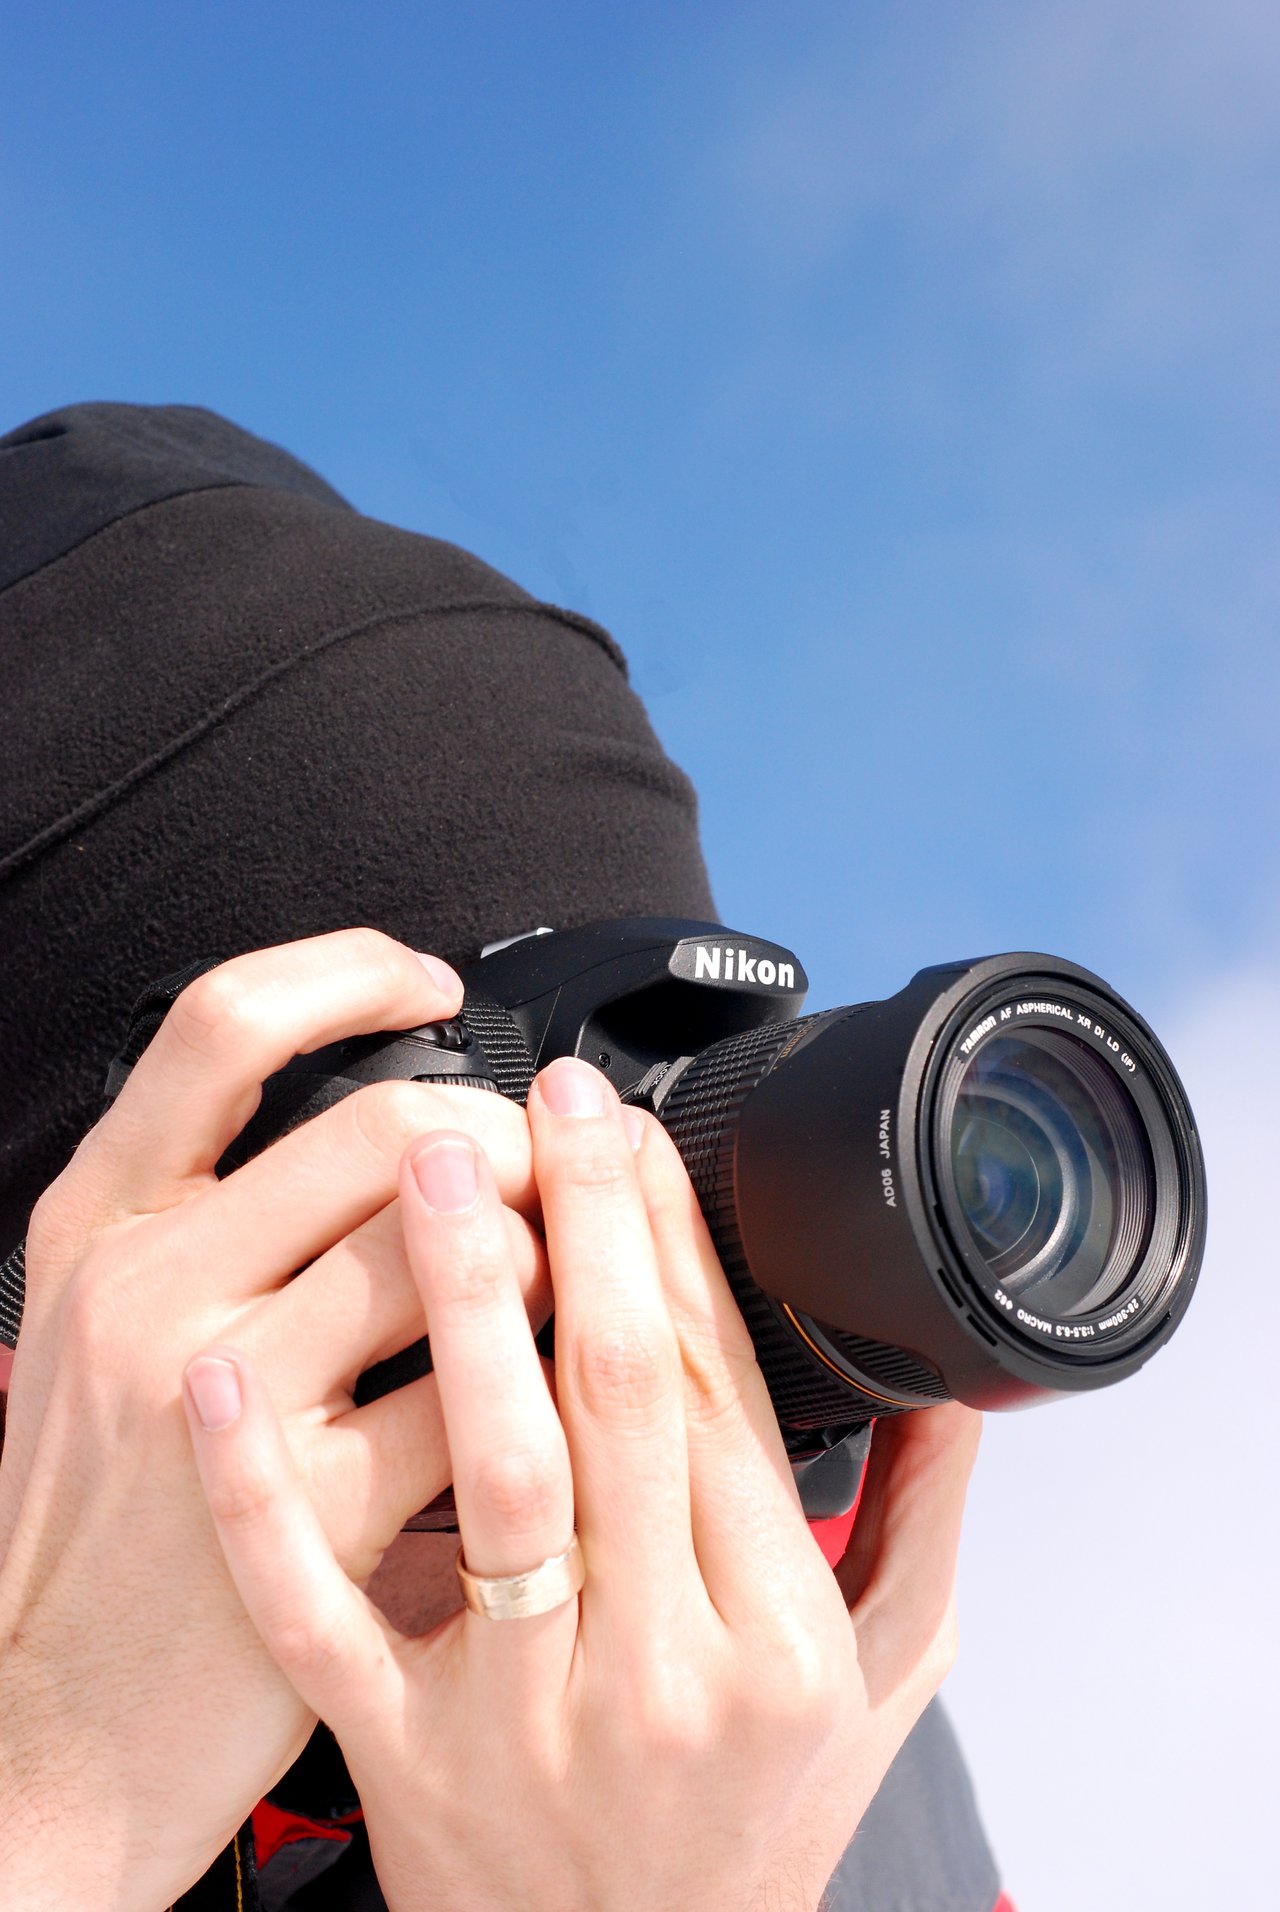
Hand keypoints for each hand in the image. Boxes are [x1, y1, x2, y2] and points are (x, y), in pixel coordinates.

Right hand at [0, 930, 542, 1909]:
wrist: (53, 1724)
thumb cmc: (101, 1518)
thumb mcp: (99, 1334)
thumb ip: (207, 1222)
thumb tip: (389, 1128)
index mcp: (97, 1225)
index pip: (219, 1028)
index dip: (343, 975)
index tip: (429, 984)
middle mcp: (146, 1288)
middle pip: (381, 1127)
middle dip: (503, 1132)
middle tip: (552, 1160)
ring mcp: (220, 1398)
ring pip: (446, 1251)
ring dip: (547, 1243)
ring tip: (578, 1257)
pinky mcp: (308, 1509)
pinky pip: (469, 1400)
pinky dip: (536, 1378)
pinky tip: (559, 1384)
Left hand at [184, 1054, 980, 1911]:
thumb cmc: (750, 1839)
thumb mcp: (879, 1694)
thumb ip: (920, 1527)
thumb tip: (950, 1390)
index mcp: (771, 1635)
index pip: (723, 1392)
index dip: (679, 1243)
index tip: (638, 1133)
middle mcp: (654, 1668)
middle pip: (623, 1400)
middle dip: (590, 1224)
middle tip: (549, 1095)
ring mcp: (519, 1712)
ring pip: (495, 1478)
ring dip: (467, 1307)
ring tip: (434, 1167)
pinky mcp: (399, 1754)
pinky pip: (321, 1614)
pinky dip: (267, 1496)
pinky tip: (233, 1382)